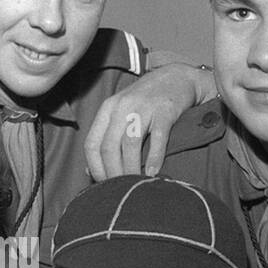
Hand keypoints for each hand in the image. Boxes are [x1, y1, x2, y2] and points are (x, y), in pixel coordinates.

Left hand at [84, 59, 216, 179]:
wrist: (178, 77)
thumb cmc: (147, 101)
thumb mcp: (121, 113)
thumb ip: (105, 139)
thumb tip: (89, 171)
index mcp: (108, 109)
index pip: (92, 144)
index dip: (95, 168)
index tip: (104, 184)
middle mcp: (122, 107)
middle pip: (109, 147)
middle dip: (113, 173)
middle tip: (120, 189)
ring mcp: (144, 107)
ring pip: (130, 144)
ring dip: (131, 168)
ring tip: (135, 184)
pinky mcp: (165, 110)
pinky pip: (157, 137)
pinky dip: (154, 157)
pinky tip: (153, 172)